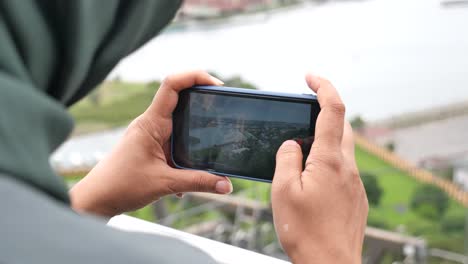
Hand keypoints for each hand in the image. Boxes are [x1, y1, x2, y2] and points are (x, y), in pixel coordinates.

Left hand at [70, 71, 232, 217]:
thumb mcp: (165, 184)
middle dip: (202, 99)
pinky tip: (195, 170)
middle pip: (179, 97)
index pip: (172, 85)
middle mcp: (150, 123)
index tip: (216, 86)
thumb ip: (198, 182)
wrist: (97, 198)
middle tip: (224, 108)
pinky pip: (174, 138)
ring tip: (216, 136)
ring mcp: (150, 133)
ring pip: (178, 119)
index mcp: (151, 123)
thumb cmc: (120, 186)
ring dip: (196, 126)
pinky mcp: (151, 145)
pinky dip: (187, 148)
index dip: (194, 76)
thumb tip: (226, 185)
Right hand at [271, 74, 367, 262]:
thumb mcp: (283, 191)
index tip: (310, 76)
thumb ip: (286, 159)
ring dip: (322, 142)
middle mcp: (348, 167)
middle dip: (323, 113)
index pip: (333, 110)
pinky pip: (342, 169)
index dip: (323, 86)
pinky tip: (310, 180)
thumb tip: (291, 145)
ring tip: (298, 154)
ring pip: (341, 149)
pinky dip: (327, 163)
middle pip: (341, 126)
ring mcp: (354, 183)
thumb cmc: (304, 232)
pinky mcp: (355, 197)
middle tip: (300, 115)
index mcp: (330, 160)